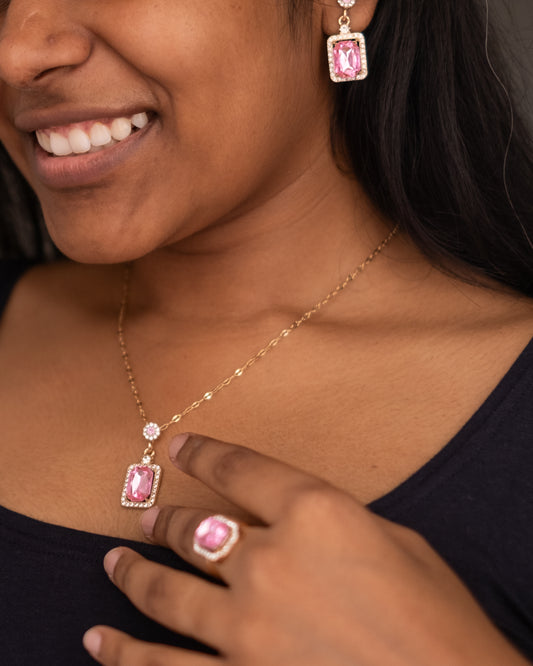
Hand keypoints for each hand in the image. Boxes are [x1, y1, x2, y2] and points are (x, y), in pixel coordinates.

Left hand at [83, 433, 528, 665]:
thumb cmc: (440, 620)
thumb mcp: (396, 543)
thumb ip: (333, 523)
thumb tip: (291, 521)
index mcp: (314, 513)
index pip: (239, 468)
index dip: (201, 451)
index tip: (174, 444)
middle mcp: (270, 562)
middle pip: (196, 529)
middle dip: (163, 518)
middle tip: (143, 514)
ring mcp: (247, 629)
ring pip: (167, 592)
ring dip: (132, 573)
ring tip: (112, 561)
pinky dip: (124, 655)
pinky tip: (97, 641)